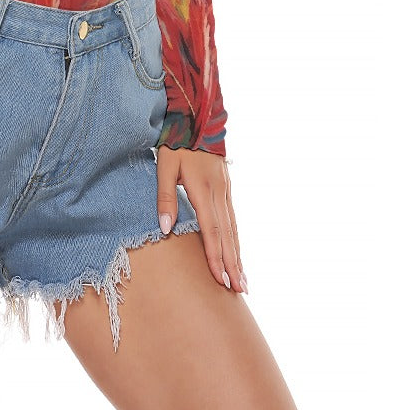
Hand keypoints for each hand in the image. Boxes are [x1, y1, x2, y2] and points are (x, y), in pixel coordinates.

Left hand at [156, 145, 248, 293]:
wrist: (197, 119)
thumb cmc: (176, 143)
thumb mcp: (164, 166)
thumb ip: (165, 196)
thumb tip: (165, 229)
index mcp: (204, 190)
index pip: (212, 231)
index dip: (216, 257)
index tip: (221, 280)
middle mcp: (219, 193)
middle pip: (228, 235)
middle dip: (233, 264)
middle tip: (241, 291)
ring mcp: (226, 190)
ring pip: (234, 229)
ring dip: (238, 255)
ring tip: (244, 281)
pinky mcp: (227, 188)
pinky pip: (233, 219)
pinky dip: (236, 239)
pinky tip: (237, 252)